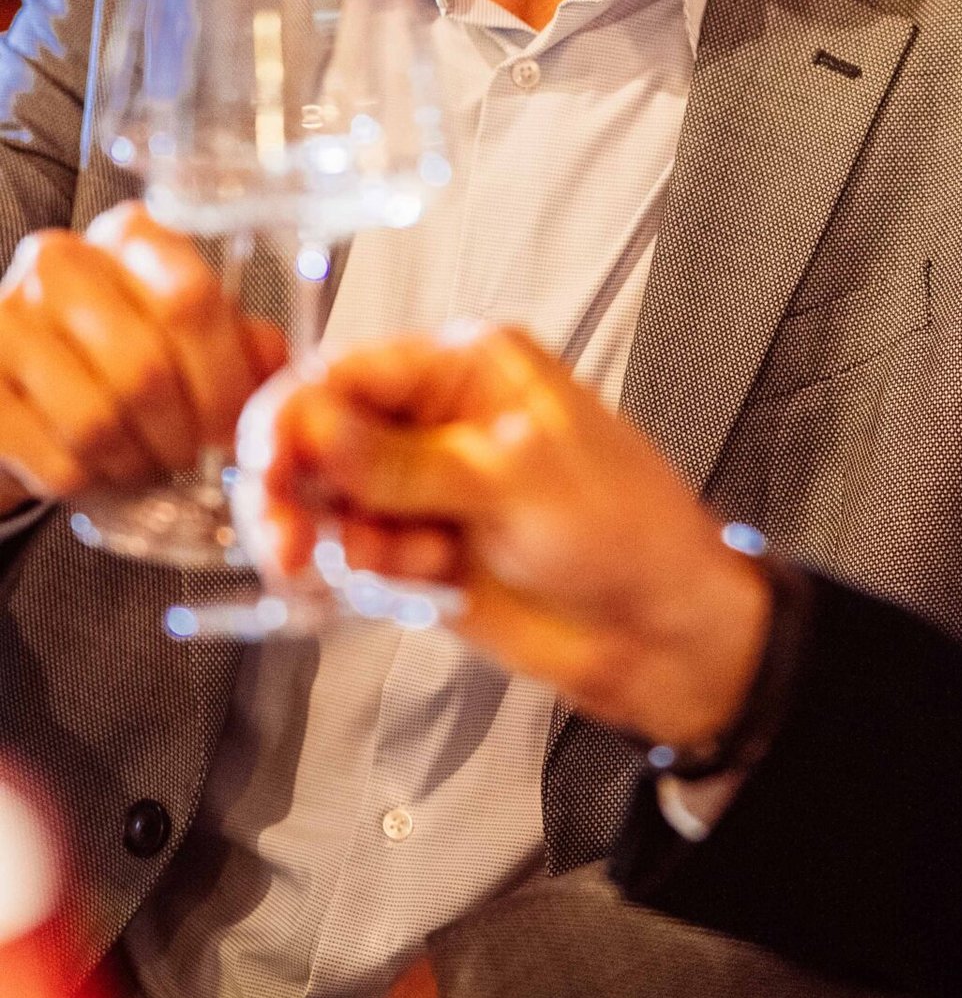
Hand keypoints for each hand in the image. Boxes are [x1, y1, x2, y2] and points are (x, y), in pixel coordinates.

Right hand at [0, 204, 284, 516]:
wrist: (26, 387)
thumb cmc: (121, 357)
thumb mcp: (191, 338)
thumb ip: (242, 344)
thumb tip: (278, 369)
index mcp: (132, 237)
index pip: (191, 300)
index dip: (225, 379)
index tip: (237, 428)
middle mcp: (62, 261)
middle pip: (145, 368)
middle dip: (182, 433)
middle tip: (192, 457)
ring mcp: (7, 317)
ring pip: (96, 420)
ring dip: (135, 463)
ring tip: (146, 465)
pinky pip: (53, 457)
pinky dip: (89, 483)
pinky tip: (97, 472)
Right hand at [240, 325, 772, 747]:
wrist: (659, 629)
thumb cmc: (625, 528)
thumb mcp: (512, 478)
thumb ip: (402, 460)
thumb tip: (313, 427)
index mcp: (467, 368)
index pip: (348, 371)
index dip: (295, 416)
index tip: (267, 466)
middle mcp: (436, 420)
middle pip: (319, 436)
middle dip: (295, 486)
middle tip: (288, 540)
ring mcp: (425, 488)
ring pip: (326, 501)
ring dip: (338, 538)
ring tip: (395, 564)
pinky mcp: (419, 550)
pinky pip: (353, 554)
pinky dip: (369, 572)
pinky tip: (425, 578)